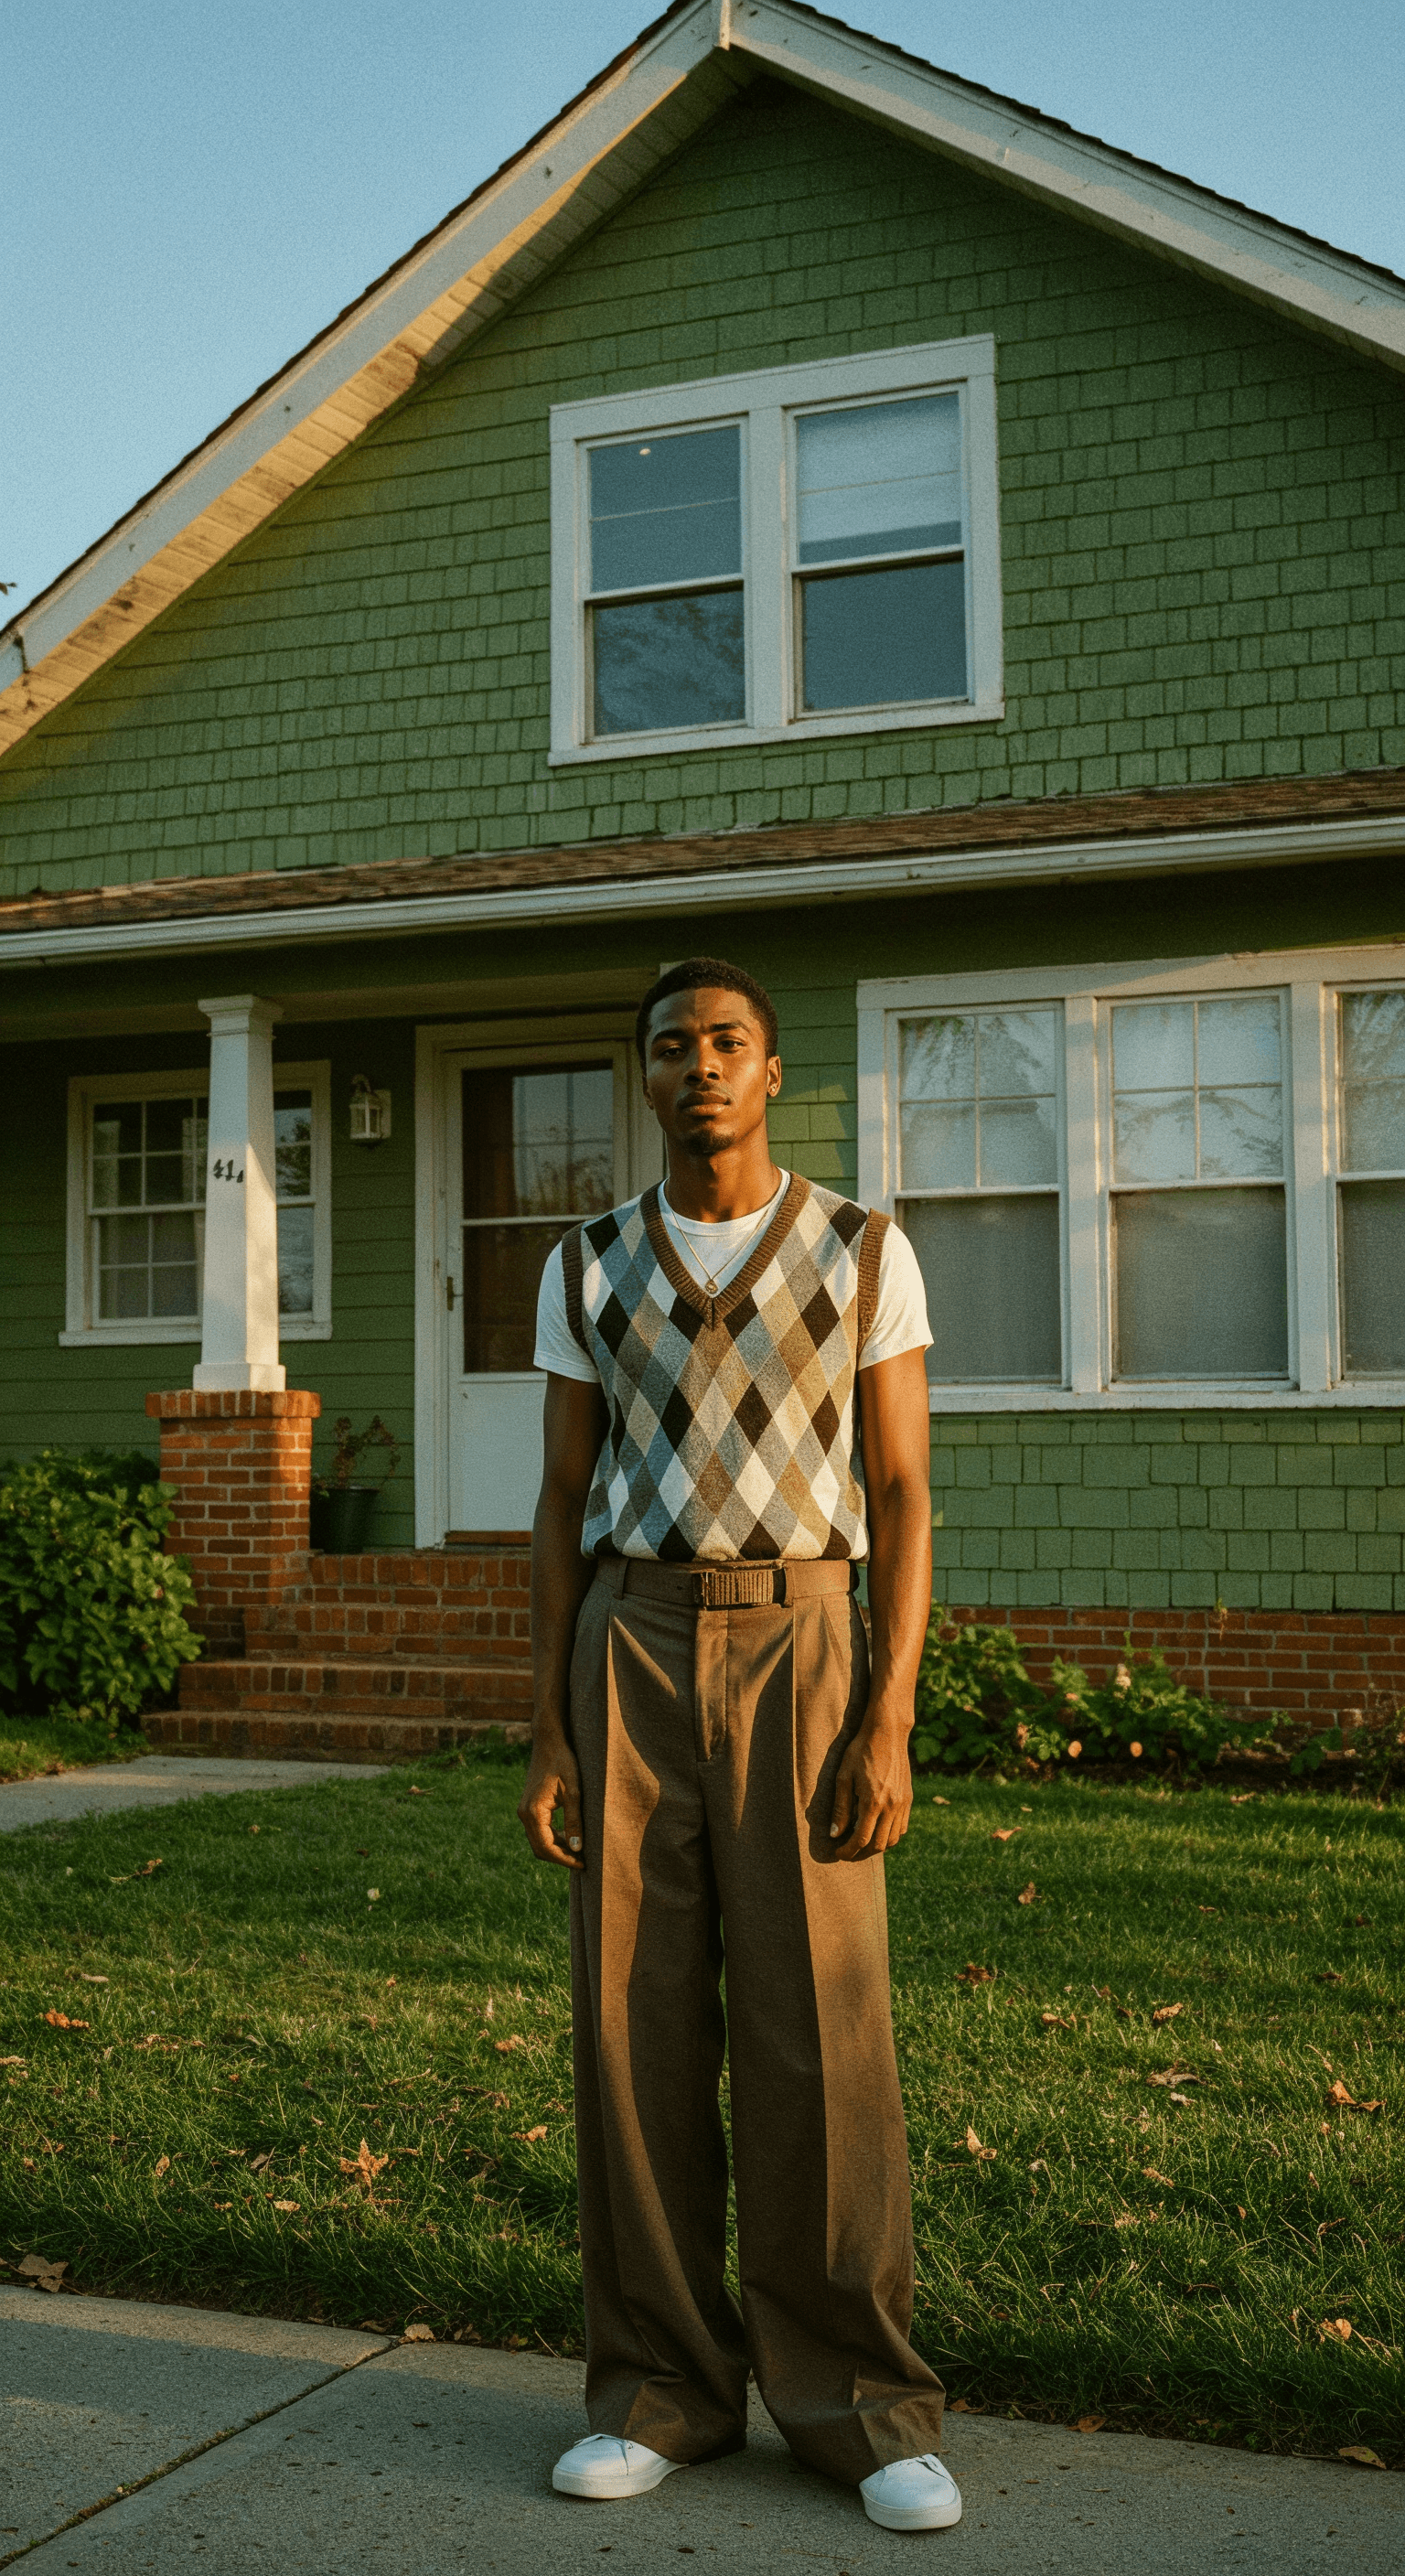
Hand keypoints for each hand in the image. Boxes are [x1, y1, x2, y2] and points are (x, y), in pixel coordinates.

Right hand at [517, 1734, 584, 1868]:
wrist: (549, 1742)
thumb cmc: (563, 1763)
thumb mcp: (573, 1792)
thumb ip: (574, 1821)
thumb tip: (576, 1849)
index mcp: (533, 1812)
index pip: (546, 1847)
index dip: (565, 1859)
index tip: (583, 1863)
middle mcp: (524, 1814)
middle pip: (540, 1848)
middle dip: (560, 1858)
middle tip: (582, 1860)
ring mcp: (524, 1810)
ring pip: (538, 1841)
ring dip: (556, 1849)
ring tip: (578, 1851)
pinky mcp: (528, 1807)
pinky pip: (538, 1831)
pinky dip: (552, 1839)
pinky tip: (569, 1836)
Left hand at [829, 1709, 912, 1860]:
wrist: (887, 1733)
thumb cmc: (860, 1751)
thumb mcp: (843, 1777)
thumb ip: (840, 1808)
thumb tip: (836, 1834)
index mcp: (873, 1802)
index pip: (861, 1839)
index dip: (848, 1851)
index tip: (838, 1853)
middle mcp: (891, 1806)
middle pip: (878, 1845)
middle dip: (861, 1854)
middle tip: (848, 1853)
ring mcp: (903, 1803)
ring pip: (892, 1839)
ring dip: (876, 1847)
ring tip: (861, 1845)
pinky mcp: (908, 1799)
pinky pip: (902, 1827)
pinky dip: (890, 1836)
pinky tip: (878, 1831)